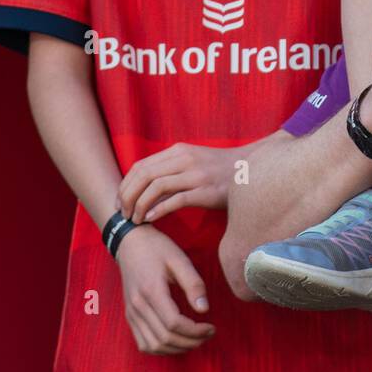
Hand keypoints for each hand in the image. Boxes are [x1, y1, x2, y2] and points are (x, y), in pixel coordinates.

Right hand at [114, 224, 215, 354]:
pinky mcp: (130, 316)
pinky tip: (176, 342)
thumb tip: (204, 309)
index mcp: (152, 291)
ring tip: (195, 341)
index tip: (211, 327)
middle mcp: (138, 306)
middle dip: (190, 342)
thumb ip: (193, 284)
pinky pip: (143, 343)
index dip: (195, 331)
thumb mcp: (179, 259)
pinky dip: (161, 349)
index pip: (174, 323)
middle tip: (208, 335)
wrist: (131, 243)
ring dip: (176, 349)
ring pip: (153, 345)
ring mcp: (132, 313)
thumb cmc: (157, 248)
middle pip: (165, 338)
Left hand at [118, 142, 249, 222]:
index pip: (141, 166)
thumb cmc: (218, 171)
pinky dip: (159, 210)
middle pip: (144, 175)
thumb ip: (171, 168)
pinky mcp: (206, 190)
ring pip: (156, 186)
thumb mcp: (193, 161)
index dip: (125, 185)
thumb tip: (142, 186)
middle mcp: (185, 159)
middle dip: (128, 197)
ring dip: (140, 205)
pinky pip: (175, 200)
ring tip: (136, 220)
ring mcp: (196, 174)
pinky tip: (152, 219)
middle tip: (124, 214)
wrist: (250, 170)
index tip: (120, 202)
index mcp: (179, 151)